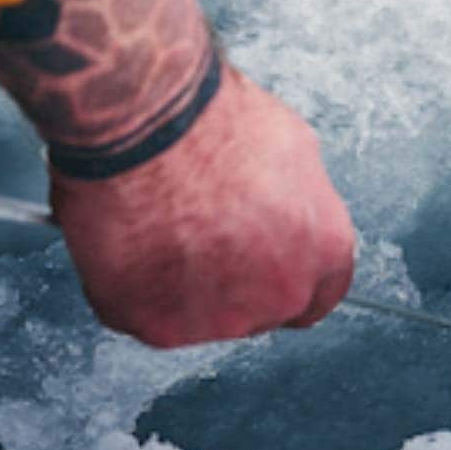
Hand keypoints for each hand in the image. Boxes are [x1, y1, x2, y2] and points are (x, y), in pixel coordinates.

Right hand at [50, 65, 354, 346]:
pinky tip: (125, 242)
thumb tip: (286, 208)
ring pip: (201, 317)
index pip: (318, 294)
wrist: (143, 125)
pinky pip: (143, 315)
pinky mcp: (160, 327)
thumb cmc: (212, 122)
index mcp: (325, 250)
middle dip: (234, 283)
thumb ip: (298, 201)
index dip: (284, 278)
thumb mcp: (291, 146)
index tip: (261, 268)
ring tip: (156, 226)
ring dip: (180, 286)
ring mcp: (223, 319)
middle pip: (261, 309)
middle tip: (195, 233)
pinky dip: (130, 288)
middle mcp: (284, 294)